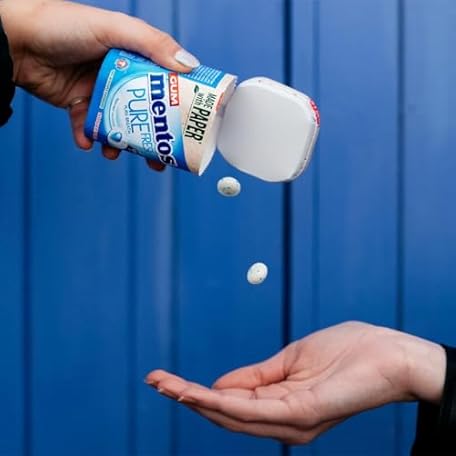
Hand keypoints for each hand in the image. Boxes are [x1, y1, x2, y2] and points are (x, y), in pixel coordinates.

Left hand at [0, 0, 198, 168]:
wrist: (15, 39)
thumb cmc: (62, 24)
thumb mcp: (113, 28)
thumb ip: (152, 42)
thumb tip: (189, 65)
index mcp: (134, 55)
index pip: (166, 81)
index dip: (179, 104)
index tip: (189, 126)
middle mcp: (121, 74)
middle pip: (146, 111)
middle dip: (154, 137)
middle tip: (161, 158)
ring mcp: (100, 90)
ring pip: (120, 123)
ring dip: (122, 143)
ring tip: (118, 153)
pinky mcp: (79, 103)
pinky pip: (90, 126)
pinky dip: (89, 137)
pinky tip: (88, 143)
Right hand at [146, 322, 445, 444]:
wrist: (390, 354)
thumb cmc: (347, 352)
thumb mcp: (293, 359)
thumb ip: (256, 375)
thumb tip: (218, 384)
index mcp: (281, 404)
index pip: (232, 402)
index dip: (199, 392)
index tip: (169, 379)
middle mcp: (283, 420)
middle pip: (226, 413)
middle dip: (188, 398)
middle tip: (155, 381)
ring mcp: (292, 420)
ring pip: (233, 415)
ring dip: (196, 400)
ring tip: (166, 386)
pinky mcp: (302, 413)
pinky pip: (254, 412)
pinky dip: (221, 403)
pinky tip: (197, 393)